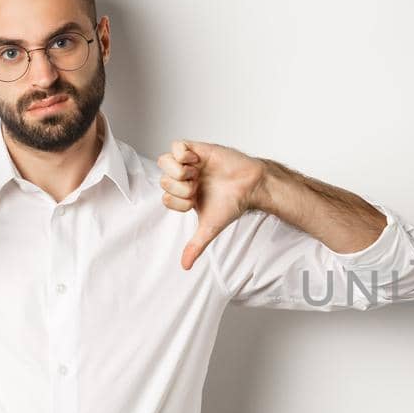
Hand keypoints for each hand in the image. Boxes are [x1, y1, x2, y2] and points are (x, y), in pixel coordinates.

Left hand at [158, 139, 263, 269]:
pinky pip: (176, 145)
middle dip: (179, 187)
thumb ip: (196, 245)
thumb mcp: (209, 227)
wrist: (251, 185)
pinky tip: (196, 162)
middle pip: (162, 179)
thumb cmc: (232, 203)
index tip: (195, 201)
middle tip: (197, 188)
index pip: (165, 197)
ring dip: (178, 171)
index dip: (177, 201)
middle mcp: (184, 178)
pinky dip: (182, 155)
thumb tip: (185, 266)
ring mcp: (189, 163)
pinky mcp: (197, 149)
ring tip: (195, 174)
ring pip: (164, 161)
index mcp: (184, 195)